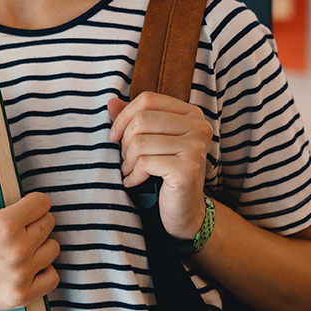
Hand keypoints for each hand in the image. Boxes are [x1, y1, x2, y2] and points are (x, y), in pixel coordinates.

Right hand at [0, 135, 58, 310]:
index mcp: (6, 226)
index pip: (42, 203)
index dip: (30, 203)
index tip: (18, 209)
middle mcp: (17, 251)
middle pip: (49, 224)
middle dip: (34, 222)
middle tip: (16, 227)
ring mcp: (21, 275)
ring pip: (53, 249)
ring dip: (40, 246)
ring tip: (20, 245)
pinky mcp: (22, 294)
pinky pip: (52, 276)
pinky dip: (43, 271)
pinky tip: (25, 264)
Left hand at [107, 93, 212, 240]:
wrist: (184, 211)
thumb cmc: (166, 173)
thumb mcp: (150, 141)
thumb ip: (133, 119)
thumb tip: (111, 102)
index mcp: (191, 113)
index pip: (148, 99)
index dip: (124, 116)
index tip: (114, 135)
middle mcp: (199, 126)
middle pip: (142, 119)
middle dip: (125, 142)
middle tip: (126, 159)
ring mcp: (196, 146)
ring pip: (140, 141)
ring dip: (127, 161)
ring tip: (130, 171)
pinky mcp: (187, 168)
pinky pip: (145, 163)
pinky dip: (133, 175)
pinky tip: (135, 182)